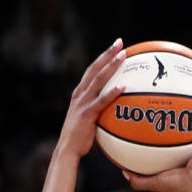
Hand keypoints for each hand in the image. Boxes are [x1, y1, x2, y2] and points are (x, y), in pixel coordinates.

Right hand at [56, 39, 126, 158]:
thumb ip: (100, 110)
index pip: (92, 70)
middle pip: (94, 68)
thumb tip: (116, 108)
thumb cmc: (80, 137)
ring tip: (123, 56)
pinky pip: (101, 101)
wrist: (68, 149)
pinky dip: (112, 92)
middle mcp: (79, 94)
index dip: (103, 57)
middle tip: (120, 42)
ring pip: (98, 80)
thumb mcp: (89, 119)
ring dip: (111, 66)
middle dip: (107, 54)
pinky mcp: (87, 114)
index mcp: (79, 93)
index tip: (115, 46)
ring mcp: (82, 103)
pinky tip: (123, 86)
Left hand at [121, 122, 191, 191]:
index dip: (167, 143)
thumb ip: (139, 180)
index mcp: (179, 167)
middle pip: (190, 143)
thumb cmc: (178, 184)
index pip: (172, 152)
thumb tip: (124, 171)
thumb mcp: (154, 182)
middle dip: (186, 131)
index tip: (159, 130)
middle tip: (180, 117)